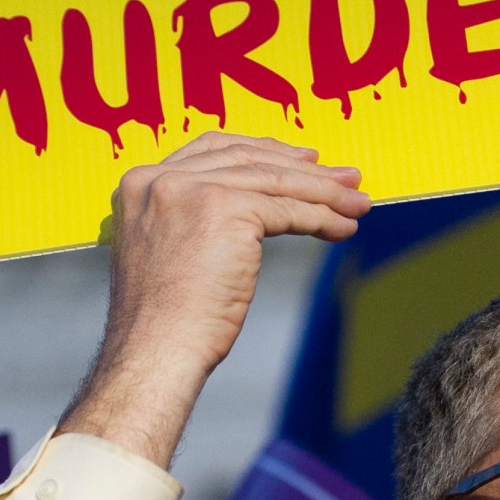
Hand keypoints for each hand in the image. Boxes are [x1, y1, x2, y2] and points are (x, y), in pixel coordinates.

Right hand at [61, 135, 366, 467]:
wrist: (156, 350)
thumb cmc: (165, 321)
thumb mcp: (171, 251)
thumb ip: (196, 219)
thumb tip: (257, 211)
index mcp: (141, 184)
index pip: (213, 149)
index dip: (263, 151)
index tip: (301, 159)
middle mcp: (162, 178)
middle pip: (249, 159)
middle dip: (304, 169)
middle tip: (346, 177)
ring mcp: (191, 190)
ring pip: (275, 182)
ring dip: (324, 193)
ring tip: (358, 204)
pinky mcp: (224, 209)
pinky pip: (288, 209)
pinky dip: (322, 218)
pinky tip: (343, 228)